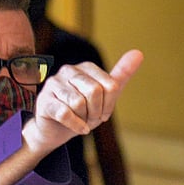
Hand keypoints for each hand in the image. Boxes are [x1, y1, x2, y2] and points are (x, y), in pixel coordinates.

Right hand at [24, 49, 142, 153]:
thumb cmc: (81, 112)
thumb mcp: (105, 96)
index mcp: (85, 67)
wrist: (55, 131)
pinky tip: (77, 128)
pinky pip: (65, 113)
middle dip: (96, 111)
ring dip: (84, 119)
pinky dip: (75, 125)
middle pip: (94, 92)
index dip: (109, 104)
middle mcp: (68, 70)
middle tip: (90, 117)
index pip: (110, 85)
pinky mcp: (44, 100)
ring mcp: (54, 84)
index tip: (103, 112)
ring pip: (78, 103)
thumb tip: (138, 53)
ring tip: (80, 120)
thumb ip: (121, 75)